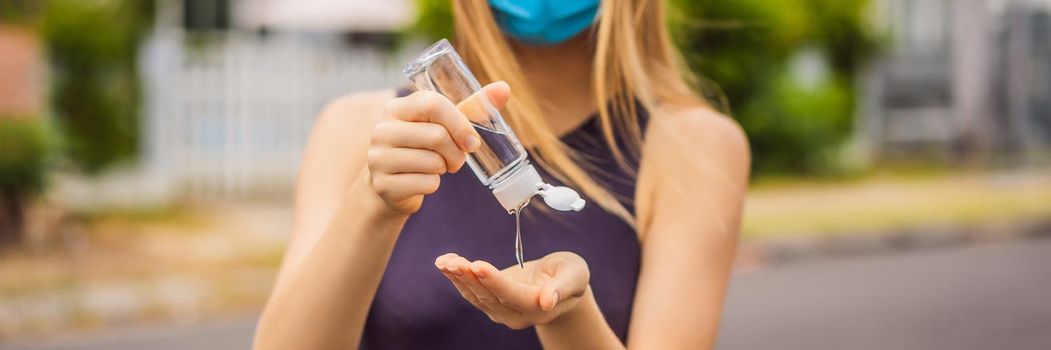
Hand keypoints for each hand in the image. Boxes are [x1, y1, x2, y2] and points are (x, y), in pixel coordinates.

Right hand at [367, 82, 510, 213]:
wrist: (391, 185)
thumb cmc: (422, 148)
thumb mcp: (442, 124)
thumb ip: (472, 107)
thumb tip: (504, 88)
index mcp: (397, 108)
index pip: (432, 104)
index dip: (459, 123)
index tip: (472, 141)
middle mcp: (382, 129)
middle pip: (436, 136)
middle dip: (456, 152)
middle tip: (456, 160)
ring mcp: (378, 157)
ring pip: (432, 162)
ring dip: (444, 169)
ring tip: (438, 168)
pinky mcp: (382, 184)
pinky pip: (425, 184)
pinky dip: (433, 186)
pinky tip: (423, 181)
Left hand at [434, 251, 590, 329]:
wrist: (561, 284)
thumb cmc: (570, 274)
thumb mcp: (574, 275)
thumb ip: (562, 287)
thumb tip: (547, 301)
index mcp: (537, 307)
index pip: (512, 295)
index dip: (494, 281)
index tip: (477, 265)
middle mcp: (516, 314)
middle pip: (489, 296)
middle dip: (469, 277)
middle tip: (452, 262)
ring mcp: (501, 311)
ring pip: (476, 295)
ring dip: (457, 277)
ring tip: (444, 261)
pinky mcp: (491, 302)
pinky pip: (471, 291)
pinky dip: (456, 277)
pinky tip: (444, 263)